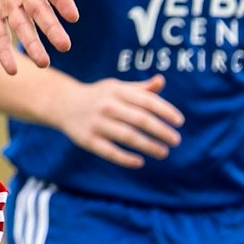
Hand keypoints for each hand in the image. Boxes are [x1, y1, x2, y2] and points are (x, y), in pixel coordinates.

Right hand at [48, 75, 184, 168]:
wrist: (63, 104)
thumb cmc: (98, 96)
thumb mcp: (117, 87)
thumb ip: (140, 88)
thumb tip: (162, 81)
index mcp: (117, 91)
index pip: (146, 101)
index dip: (165, 111)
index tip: (179, 122)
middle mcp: (108, 105)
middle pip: (140, 119)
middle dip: (161, 131)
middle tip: (176, 140)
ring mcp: (97, 123)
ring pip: (128, 136)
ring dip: (148, 146)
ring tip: (164, 152)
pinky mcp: (88, 140)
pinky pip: (110, 151)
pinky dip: (126, 158)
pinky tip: (140, 162)